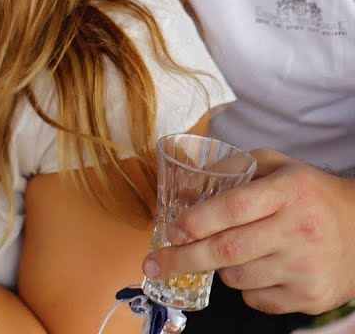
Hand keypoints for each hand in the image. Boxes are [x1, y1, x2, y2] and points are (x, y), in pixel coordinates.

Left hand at [142, 149, 354, 314]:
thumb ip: (232, 167)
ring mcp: (306, 267)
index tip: (172, 230)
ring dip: (220, 268)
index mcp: (288, 192)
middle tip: (154, 263)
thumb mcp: (276, 166)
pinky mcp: (310, 296)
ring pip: (237, 277)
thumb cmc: (307, 194)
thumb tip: (185, 182)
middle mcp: (299, 229)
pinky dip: (244, 287)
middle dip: (183, 258)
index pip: (234, 208)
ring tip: (231, 252)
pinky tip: (258, 269)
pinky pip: (256, 299)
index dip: (197, 221)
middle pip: (228, 250)